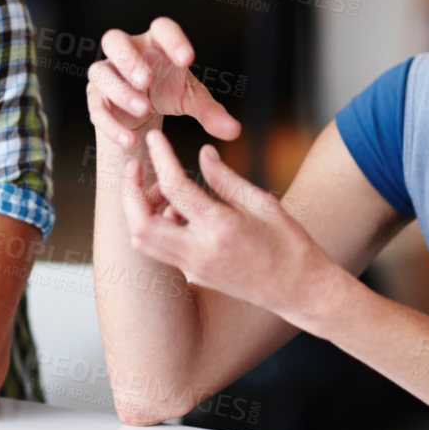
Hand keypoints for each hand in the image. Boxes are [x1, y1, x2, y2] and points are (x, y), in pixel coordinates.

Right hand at [87, 17, 240, 148]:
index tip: (189, 59)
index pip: (161, 28)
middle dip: (129, 59)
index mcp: (154, 43)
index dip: (173, 39)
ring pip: (101, 73)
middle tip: (147, 80)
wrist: (141, 110)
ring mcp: (107, 74)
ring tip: (143, 110)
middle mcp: (126, 52)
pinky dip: (111, 124)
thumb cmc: (167, 91)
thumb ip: (211, 112)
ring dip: (120, 91)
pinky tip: (129, 139)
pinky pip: (95, 107)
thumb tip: (234, 131)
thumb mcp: (191, 99)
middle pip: (114, 39)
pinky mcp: (96, 99)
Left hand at [119, 130, 338, 325]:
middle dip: (128, 192)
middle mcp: (200, 252)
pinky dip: (156, 226)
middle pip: (141, 224)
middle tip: (134, 167)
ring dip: (138, 211)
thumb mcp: (262, 203)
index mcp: (221, 228)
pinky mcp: (193, 276)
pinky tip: (176, 211)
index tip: (153, 139)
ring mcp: (193, 268)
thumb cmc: (289, 244)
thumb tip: (202, 153)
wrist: (300, 290)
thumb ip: (226, 178)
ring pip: (143, 241)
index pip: (175, 188)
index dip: (160, 158)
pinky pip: (160, 250)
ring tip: (158, 189)